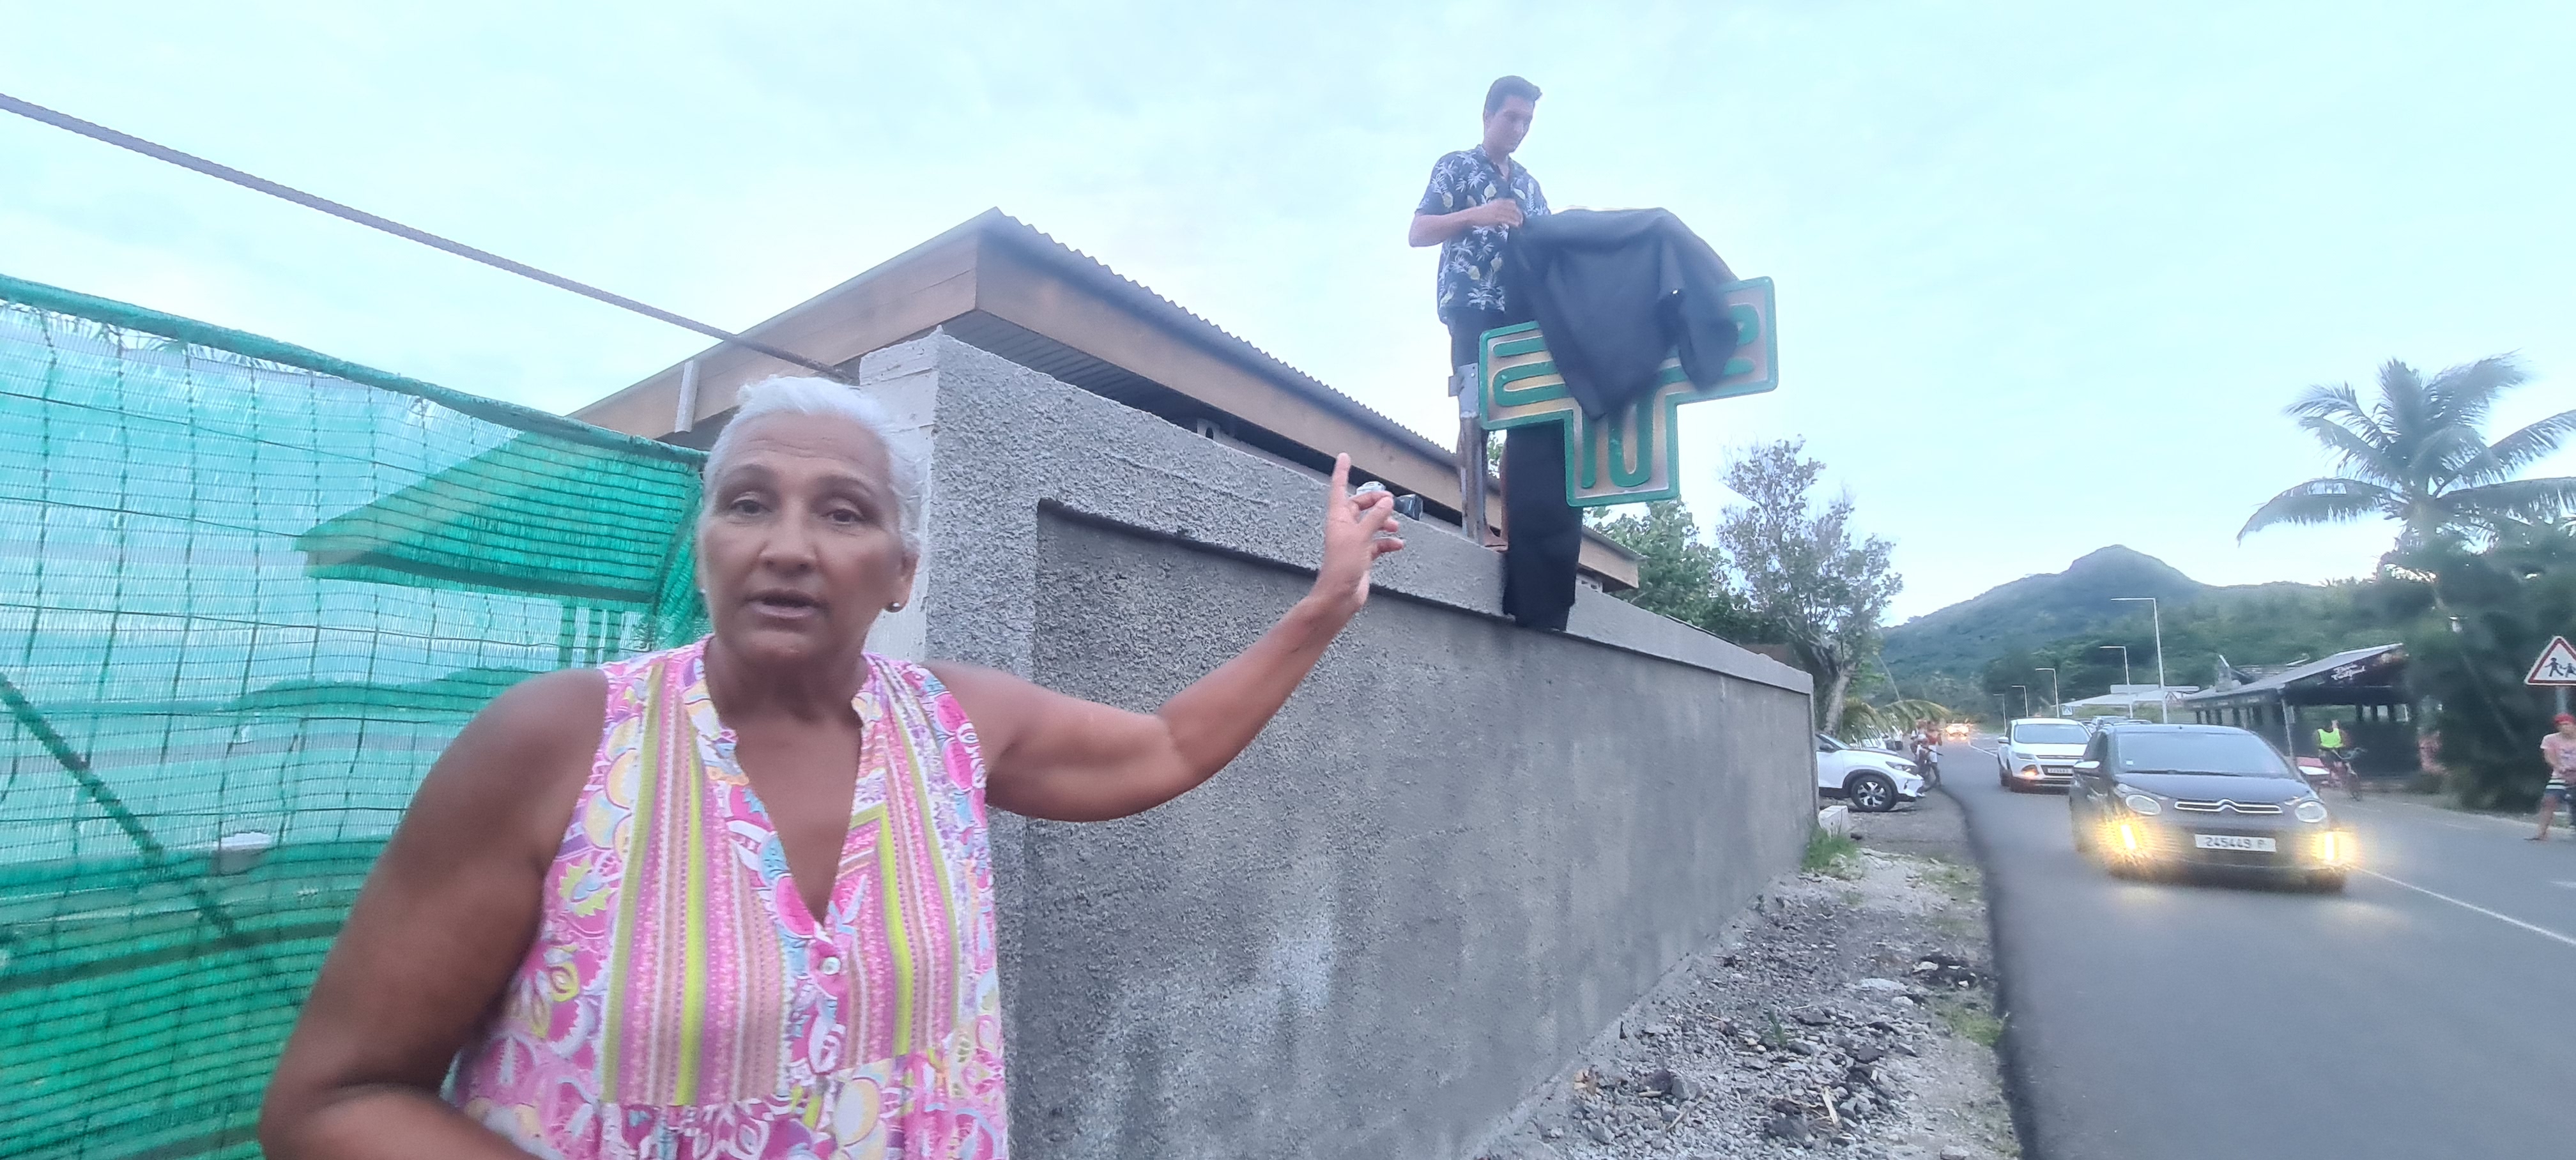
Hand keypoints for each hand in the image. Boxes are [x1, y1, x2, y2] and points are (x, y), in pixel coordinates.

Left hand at [1313, 454, 1403, 614]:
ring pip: (1371, 524)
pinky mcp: (1362, 556)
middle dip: (1375, 502)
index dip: (1342, 472)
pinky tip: (1397, 545)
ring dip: (1385, 522)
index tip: (1344, 456)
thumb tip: (1387, 501)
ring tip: (1396, 525)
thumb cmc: (1342, 567)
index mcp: (1338, 519)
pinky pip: (1377, 543)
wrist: (1339, 597)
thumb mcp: (1361, 537)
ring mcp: (1353, 542)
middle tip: (1391, 501)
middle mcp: (1344, 528)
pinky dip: (1388, 542)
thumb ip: (1375, 518)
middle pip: (1360, 505)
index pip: (1339, 488)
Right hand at [1472, 198, 1524, 228]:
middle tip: (1522, 219)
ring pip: (1512, 214)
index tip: (1519, 213)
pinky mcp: (1496, 218)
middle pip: (1513, 208)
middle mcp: (1499, 205)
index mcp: (1497, 202)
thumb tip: (1502, 217)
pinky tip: (1517, 226)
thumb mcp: (1489, 209)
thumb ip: (1497, 210)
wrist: (1471, 216)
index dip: (1517, 208)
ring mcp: (1498, 211)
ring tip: (1521, 224)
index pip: (1511, 202)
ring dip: (1518, 219)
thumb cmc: (1479, 214)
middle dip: (1519, 214)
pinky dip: (1514, 223)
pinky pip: (1508, 220)